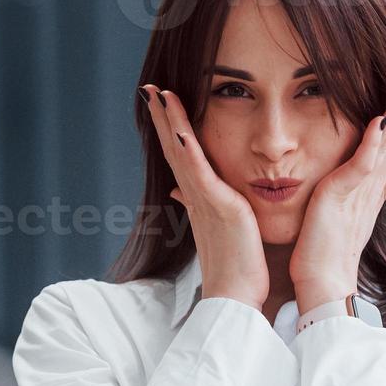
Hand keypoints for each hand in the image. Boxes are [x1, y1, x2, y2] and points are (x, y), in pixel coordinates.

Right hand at [140, 84, 271, 310]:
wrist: (236, 297)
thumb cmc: (235, 267)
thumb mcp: (218, 228)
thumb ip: (200, 206)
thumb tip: (179, 191)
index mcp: (198, 199)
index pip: (179, 156)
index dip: (169, 128)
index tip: (161, 103)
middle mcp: (194, 196)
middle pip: (173, 147)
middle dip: (162, 117)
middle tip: (149, 89)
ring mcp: (203, 200)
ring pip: (180, 152)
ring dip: (169, 121)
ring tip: (158, 93)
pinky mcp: (217, 206)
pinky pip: (198, 171)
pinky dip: (187, 148)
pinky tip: (180, 127)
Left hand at [289, 73, 385, 311]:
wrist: (322, 283)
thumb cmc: (332, 251)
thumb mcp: (359, 211)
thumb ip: (381, 188)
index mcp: (374, 185)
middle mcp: (373, 184)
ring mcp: (360, 189)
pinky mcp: (344, 195)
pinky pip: (362, 165)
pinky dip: (372, 141)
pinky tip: (381, 119)